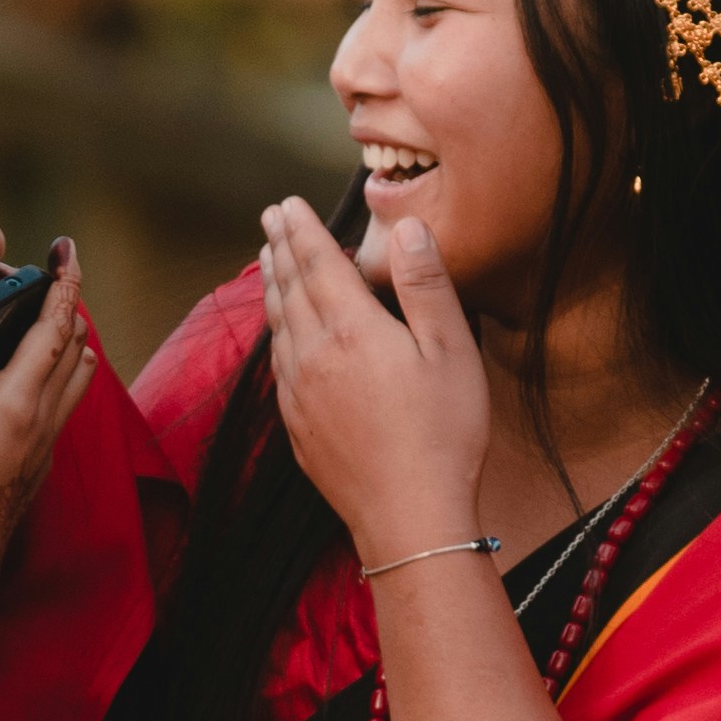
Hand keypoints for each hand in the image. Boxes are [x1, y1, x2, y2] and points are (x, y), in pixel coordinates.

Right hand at [0, 242, 93, 596]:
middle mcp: (41, 422)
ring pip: (79, 373)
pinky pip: (67, 399)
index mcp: (15, 411)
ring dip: (71, 335)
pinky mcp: (38, 459)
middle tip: (45, 270)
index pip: (53, 334)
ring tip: (48, 308)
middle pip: (75, 345)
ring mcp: (44, 442)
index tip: (67, 251)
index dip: (63, 287)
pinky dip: (63, 367)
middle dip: (66, 300)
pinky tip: (38, 368)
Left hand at [259, 201, 487, 570]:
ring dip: (272, 287)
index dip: (302, 230)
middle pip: (289, 289)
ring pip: (278, 326)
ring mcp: (299, 394)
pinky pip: (279, 365)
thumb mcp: (451, 352)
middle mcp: (314, 356)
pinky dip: (276, 333)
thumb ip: (425, 285)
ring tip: (268, 263)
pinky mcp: (297, 427)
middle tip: (270, 219)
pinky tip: (281, 334)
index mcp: (351, 330)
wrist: (411, 518)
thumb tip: (408, 229)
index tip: (287, 203)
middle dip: (280, 249)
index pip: (317, 263)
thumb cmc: (444, 434)